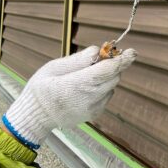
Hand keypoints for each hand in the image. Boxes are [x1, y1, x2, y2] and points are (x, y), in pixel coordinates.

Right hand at [2, 46, 135, 148]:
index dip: (122, 59)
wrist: (35, 116)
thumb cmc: (42, 87)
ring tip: (86, 77)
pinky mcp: (95, 114)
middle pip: (114, 76)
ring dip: (106, 78)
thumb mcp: (54, 67)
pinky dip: (102, 89)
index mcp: (78, 83)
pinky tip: (84, 89)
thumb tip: (98, 51)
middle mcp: (90, 97)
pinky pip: (107, 96)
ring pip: (112, 86)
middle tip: (101, 59)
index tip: (132, 51)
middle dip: (112, 65)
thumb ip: (78, 59)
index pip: (108, 69)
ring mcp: (93, 108)